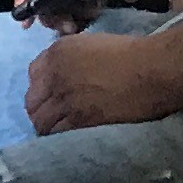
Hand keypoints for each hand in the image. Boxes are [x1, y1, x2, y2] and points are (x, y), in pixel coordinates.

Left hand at [25, 26, 156, 135]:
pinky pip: (58, 133)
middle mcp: (54, 75)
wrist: (151, 70)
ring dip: (46, 126)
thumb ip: (70, 58)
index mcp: (56, 52)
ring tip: (58, 131)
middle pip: (31, 100)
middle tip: (52, 117)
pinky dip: (59, 137)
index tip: (50, 96)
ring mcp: (65, 98)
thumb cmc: (129, 53)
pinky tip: (67, 139)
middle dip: (39, 109)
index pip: (32, 75)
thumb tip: (66, 71)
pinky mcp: (80, 119)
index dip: (40, 88)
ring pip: (40, 120)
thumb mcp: (89, 44)